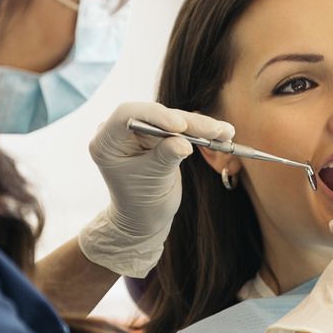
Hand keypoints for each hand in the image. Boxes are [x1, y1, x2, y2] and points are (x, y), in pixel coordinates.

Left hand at [77, 102, 233, 277]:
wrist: (145, 217)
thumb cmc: (141, 203)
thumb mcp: (153, 180)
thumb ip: (165, 157)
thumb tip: (184, 142)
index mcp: (107, 140)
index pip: (129, 115)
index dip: (156, 116)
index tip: (180, 126)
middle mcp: (122, 131)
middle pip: (157, 116)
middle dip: (188, 123)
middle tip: (214, 130)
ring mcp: (142, 131)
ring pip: (174, 120)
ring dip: (201, 126)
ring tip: (225, 133)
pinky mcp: (160, 134)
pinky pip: (183, 128)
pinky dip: (202, 132)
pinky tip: (222, 133)